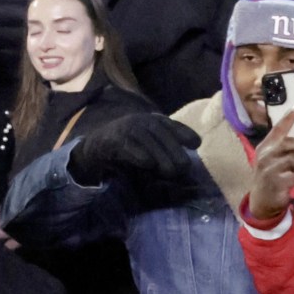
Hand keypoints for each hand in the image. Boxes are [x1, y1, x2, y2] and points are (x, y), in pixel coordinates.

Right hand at [70, 114, 203, 199]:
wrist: (98, 143)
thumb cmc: (132, 146)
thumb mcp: (152, 143)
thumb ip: (169, 149)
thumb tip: (189, 163)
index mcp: (156, 121)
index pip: (173, 125)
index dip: (185, 134)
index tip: (195, 145)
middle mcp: (142, 121)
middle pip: (162, 134)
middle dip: (174, 151)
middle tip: (183, 168)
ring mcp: (127, 129)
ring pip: (148, 141)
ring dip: (160, 157)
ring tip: (169, 172)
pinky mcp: (114, 139)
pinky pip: (128, 147)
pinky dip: (139, 155)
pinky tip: (148, 164)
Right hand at [245, 115, 293, 221]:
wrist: (261, 200)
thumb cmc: (271, 177)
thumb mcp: (273, 161)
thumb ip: (286, 151)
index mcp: (265, 147)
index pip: (277, 130)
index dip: (288, 118)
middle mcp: (265, 156)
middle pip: (289, 144)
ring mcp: (270, 169)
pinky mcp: (278, 183)